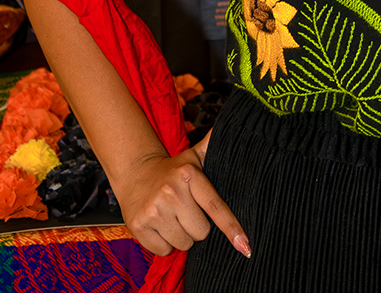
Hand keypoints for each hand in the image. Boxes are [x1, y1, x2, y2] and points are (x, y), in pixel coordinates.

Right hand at [115, 133, 250, 258]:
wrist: (135, 173)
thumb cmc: (173, 169)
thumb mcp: (194, 156)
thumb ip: (214, 146)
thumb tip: (235, 129)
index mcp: (189, 175)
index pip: (215, 206)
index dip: (231, 227)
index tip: (245, 245)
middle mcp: (171, 192)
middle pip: (201, 232)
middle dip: (197, 227)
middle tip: (187, 210)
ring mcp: (154, 210)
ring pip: (183, 244)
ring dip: (180, 236)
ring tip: (172, 216)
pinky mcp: (139, 226)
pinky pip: (163, 251)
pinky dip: (164, 244)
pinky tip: (159, 225)